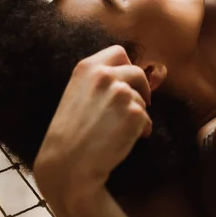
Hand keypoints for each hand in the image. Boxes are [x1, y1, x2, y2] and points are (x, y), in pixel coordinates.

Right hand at [33, 46, 151, 206]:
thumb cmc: (69, 133)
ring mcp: (121, 93)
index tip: (127, 80)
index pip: (118, 53)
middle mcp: (105, 75)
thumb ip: (97, 80)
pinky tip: (125, 140)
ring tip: (120, 130)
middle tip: (137, 104)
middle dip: (140, 88)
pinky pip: (147, 119)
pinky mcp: (134, 113)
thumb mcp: (75, 94)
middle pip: (137, 72)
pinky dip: (141, 130)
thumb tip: (127, 76)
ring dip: (137, 113)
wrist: (68, 164)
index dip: (127, 66)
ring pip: (142, 98)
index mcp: (87, 67)